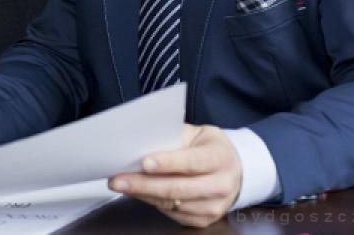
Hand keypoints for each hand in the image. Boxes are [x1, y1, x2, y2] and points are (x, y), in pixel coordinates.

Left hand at [108, 124, 241, 227]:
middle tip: (118, 179)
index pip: (191, 162)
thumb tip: (141, 141)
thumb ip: (173, 136)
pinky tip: (139, 193)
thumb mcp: (197, 133)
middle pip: (178, 188)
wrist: (235, 170)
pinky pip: (173, 214)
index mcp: (220, 157)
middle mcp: (221, 184)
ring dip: (143, 194)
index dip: (167, 163)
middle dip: (143, 184)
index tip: (144, 162)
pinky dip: (152, 202)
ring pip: (172, 203)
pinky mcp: (205, 220)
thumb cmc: (209, 148)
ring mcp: (215, 206)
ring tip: (122, 185)